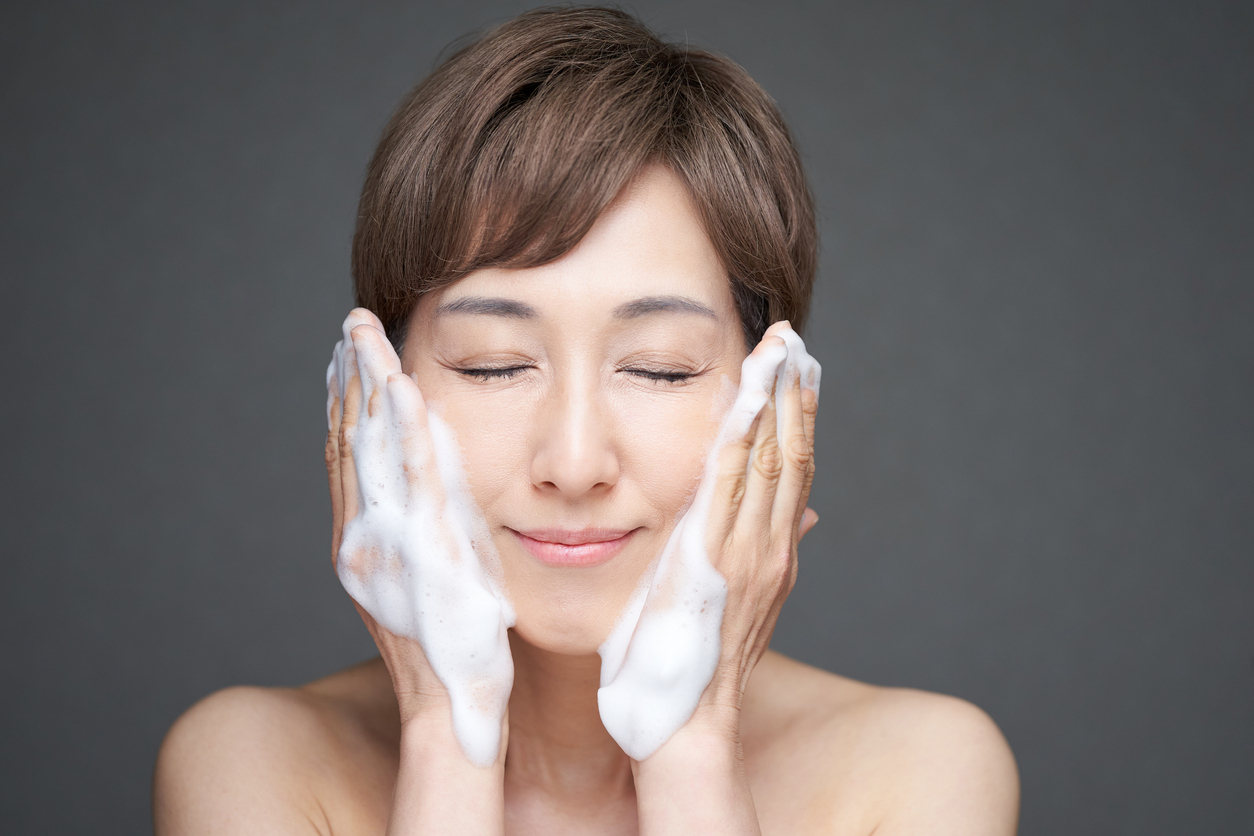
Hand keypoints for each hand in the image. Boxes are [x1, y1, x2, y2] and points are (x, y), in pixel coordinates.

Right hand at [325, 308, 513, 766]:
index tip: (345, 355)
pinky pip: (415, 480)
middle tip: (349, 325)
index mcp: (363, 545)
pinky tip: (404, 385)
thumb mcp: (431, 578)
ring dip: (366, 386)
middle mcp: (362, 541)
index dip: (344, 403)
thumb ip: (424, 529)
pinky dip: (405, 430)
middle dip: (347, 378)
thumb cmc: (457, 650)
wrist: (455, 714)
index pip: (349, 459)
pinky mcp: (425, 552)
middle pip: (349, 442)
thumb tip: (432, 484)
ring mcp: (388, 547)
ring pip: (371, 451)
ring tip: (363, 333)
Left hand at [598, 321, 818, 758]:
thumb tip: (795, 518)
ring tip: (780, 352)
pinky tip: (742, 400)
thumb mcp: (733, 607)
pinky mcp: (712, 559)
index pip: (791, 473)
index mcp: (772, 558)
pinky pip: (727, 486)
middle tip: (795, 342)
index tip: (799, 373)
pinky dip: (739, 438)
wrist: (684, 728)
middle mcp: (769, 550)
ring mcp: (746, 554)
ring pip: (767, 462)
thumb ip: (757, 557)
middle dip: (792, 395)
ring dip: (774, 402)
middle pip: (789, 455)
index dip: (797, 419)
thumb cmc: (690, 670)